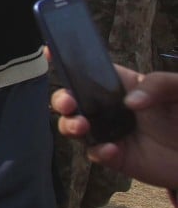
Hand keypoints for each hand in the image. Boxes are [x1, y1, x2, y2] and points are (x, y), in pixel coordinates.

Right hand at [52, 65, 177, 189]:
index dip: (68, 61)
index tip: (49, 51)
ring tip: (82, 125)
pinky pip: (96, 153)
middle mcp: (110, 108)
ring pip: (75, 127)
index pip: (90, 70)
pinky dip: (98, 151)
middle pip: (73, 100)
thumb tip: (129, 102)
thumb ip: (158, 84)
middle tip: (68, 102)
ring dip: (70, 124)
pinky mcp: (116, 156)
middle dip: (61, 99)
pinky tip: (111, 149)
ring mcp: (110, 132)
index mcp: (122, 85)